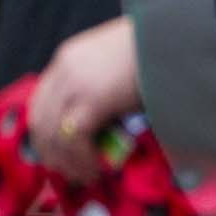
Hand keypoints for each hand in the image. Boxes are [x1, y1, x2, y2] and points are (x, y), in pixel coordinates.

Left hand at [28, 17, 141, 183]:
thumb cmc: (155, 51)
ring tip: (86, 176)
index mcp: (68, 58)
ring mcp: (76, 84)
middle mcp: (65, 69)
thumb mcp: (116, 64)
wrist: (175, 39)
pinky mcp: (92, 100)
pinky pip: (74, 138)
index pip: (41, 102)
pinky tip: (95, 170)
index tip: (58, 153)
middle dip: (51, 152)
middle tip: (68, 172)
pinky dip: (81, 159)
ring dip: (67, 161)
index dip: (45, 132)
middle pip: (40, 120)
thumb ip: (100, 85)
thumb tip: (101, 123)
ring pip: (54, 133)